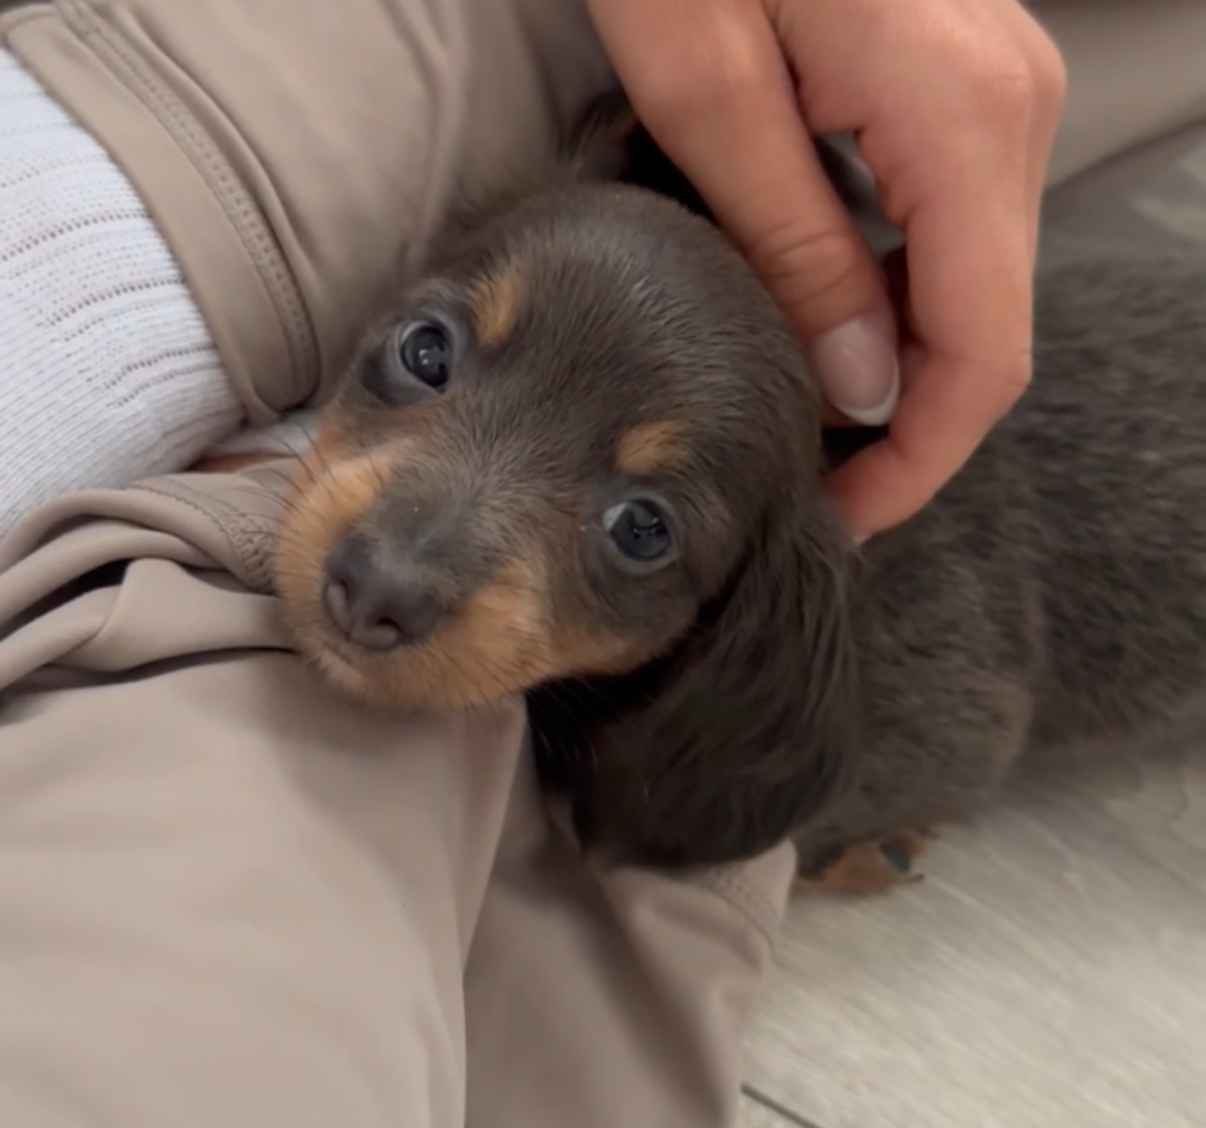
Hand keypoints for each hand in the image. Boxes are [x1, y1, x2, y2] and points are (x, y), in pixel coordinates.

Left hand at [585, 0, 1065, 537]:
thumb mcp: (709, 93)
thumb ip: (795, 244)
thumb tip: (861, 381)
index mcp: (961, 120)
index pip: (982, 352)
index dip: (919, 460)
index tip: (843, 516)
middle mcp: (1005, 110)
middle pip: (986, 331)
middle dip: (905, 429)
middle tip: (809, 483)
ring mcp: (992, 94)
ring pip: (967, 287)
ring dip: (895, 369)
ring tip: (801, 422)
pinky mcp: (953, 88)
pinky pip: (943, 232)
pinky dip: (889, 301)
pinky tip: (817, 327)